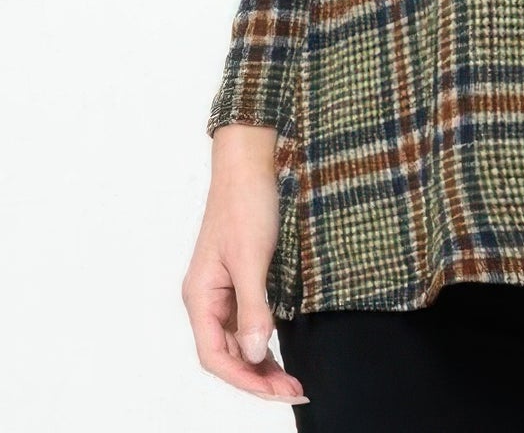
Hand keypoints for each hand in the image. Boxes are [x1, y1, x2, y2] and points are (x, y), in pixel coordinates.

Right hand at [182, 126, 308, 405]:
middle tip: (295, 389)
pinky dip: (265, 340)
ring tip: (293, 381)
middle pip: (227, 354)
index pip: (215, 356)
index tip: (277, 391)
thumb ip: (254, 308)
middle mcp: (207, 298)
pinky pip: (248, 322)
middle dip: (258, 377)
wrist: (250, 161)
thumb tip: (257, 354)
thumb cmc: (245, 204)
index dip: (245, 380)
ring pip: (239, 341)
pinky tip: (283, 351)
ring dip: (263, 363)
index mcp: (200, 296)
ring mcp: (223, 290)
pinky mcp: (240, 279)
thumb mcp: (252, 257)